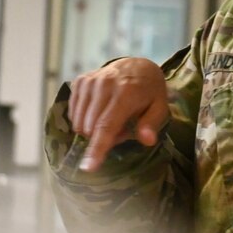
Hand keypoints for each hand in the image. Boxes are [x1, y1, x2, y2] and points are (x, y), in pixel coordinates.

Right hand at [66, 57, 169, 171]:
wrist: (137, 65)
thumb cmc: (149, 92)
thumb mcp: (159, 107)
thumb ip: (152, 124)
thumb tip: (147, 140)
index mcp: (126, 93)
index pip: (107, 125)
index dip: (97, 148)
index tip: (88, 167)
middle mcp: (104, 84)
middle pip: (90, 127)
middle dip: (102, 138)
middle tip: (121, 128)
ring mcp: (90, 81)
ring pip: (80, 122)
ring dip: (93, 129)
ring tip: (111, 118)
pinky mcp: (80, 81)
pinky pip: (73, 113)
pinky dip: (84, 119)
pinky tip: (98, 112)